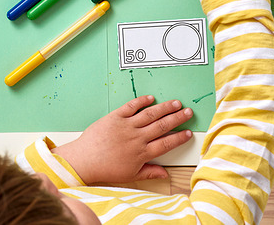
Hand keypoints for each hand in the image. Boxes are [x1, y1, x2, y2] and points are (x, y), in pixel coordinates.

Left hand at [52, 95, 192, 183]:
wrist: (85, 160)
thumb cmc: (106, 168)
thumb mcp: (130, 175)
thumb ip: (149, 172)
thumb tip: (165, 174)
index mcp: (142, 153)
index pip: (166, 143)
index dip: (179, 137)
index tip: (188, 132)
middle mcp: (137, 138)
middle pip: (162, 126)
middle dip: (177, 118)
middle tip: (188, 112)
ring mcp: (126, 126)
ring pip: (150, 114)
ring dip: (165, 108)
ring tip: (176, 103)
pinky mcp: (115, 116)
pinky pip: (131, 106)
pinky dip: (142, 101)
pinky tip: (151, 98)